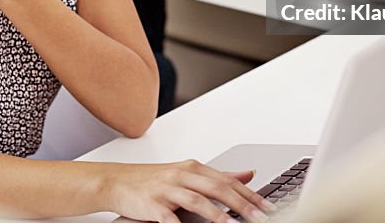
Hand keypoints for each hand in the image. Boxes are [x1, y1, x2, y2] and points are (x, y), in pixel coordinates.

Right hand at [105, 160, 275, 222]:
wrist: (116, 181)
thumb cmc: (152, 180)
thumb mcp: (187, 173)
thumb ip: (218, 176)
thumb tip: (248, 175)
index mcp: (193, 167)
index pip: (228, 181)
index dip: (251, 194)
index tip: (269, 207)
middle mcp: (182, 175)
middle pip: (218, 188)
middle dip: (242, 204)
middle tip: (261, 217)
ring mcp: (167, 189)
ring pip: (198, 200)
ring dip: (219, 215)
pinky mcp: (152, 204)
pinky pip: (170, 217)